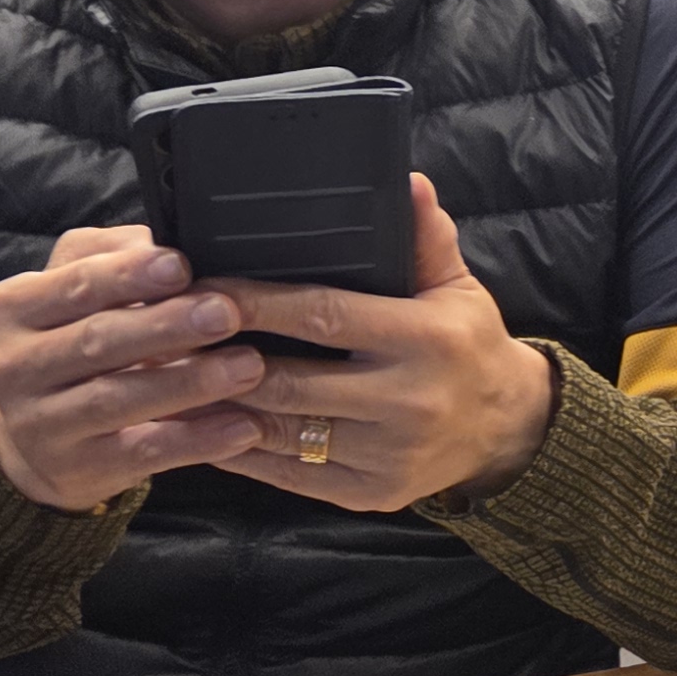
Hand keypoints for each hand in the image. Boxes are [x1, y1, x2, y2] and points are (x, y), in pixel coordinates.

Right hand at [0, 225, 264, 511]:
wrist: (35, 438)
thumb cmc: (71, 342)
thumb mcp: (74, 291)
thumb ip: (112, 258)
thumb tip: (162, 244)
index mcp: (9, 308)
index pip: (74, 285)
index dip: (128, 275)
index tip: (181, 266)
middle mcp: (11, 366)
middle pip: (97, 340)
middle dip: (166, 326)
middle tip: (226, 313)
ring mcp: (38, 424)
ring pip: (118, 398)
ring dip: (189, 381)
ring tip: (248, 366)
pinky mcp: (75, 469)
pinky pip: (142, 451)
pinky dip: (196, 440)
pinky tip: (242, 426)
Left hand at [205, 175, 561, 511]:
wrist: (508, 430)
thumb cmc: (467, 346)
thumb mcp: (457, 287)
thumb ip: (424, 238)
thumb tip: (406, 182)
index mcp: (426, 339)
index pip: (323, 317)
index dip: (257, 305)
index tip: (204, 289)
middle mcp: (409, 401)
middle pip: (291, 382)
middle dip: (221, 360)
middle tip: (168, 338)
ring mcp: (388, 455)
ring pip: (283, 434)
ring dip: (220, 409)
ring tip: (170, 383)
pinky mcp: (371, 493)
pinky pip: (290, 475)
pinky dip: (241, 451)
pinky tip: (205, 426)